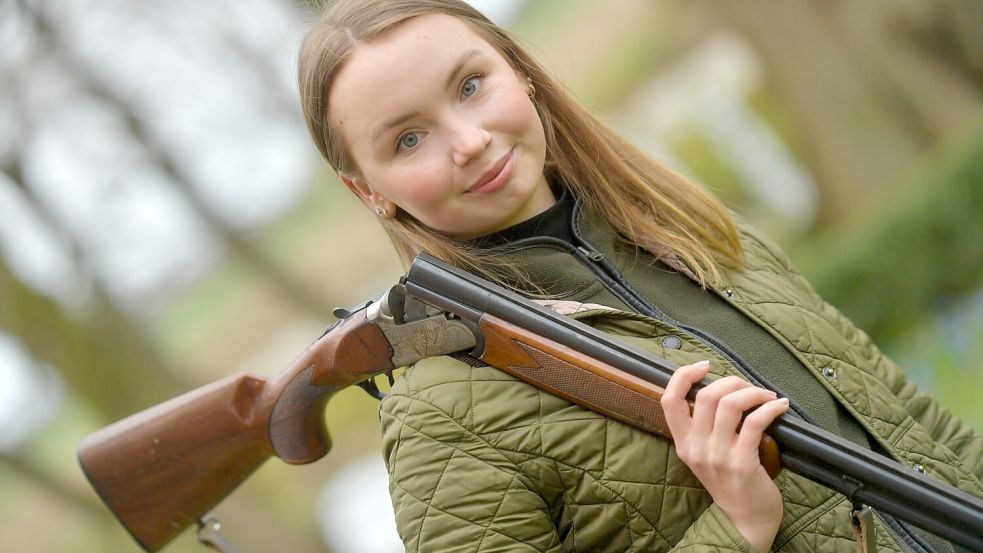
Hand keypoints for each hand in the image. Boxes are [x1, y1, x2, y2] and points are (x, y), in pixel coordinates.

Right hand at [661, 360, 789, 552]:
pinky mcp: (742, 462)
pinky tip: (780, 406)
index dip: (683, 376)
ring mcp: (718, 456)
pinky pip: (755, 422)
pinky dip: (770, 407)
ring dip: (752, 392)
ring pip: (730, 405)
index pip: (669, 400)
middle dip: (731, 382)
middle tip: (748, 387)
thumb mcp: (704, 455)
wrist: (746, 520)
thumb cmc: (729, 482)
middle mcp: (696, 448)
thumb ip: (703, 427)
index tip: (703, 367)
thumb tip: (720, 389)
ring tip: (766, 395)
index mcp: (683, 443)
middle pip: (705, 396)